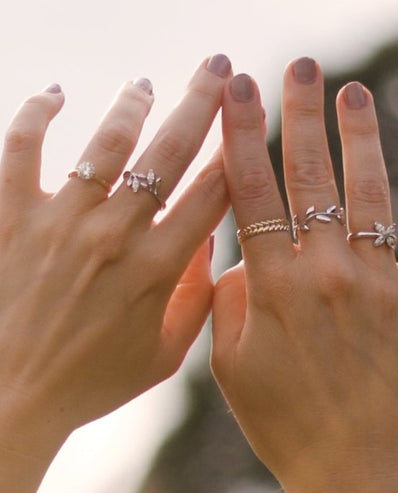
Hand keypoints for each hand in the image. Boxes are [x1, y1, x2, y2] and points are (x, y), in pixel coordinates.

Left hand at [0, 54, 230, 455]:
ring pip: (106, 145)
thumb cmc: (92, 382)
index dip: (236, 154)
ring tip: (146, 85)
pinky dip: (37, 115)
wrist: (8, 398)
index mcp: (158, 269)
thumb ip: (194, 298)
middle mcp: (115, 235)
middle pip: (168, 154)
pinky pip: (22, 148)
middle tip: (219, 67)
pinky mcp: (12, 217)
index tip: (251, 123)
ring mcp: (61, 222)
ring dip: (131, 107)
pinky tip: (55, 94)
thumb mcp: (163, 354)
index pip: (212, 195)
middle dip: (200, 104)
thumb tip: (206, 242)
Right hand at [211, 58, 397, 492]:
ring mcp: (378, 284)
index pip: (251, 192)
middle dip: (299, 115)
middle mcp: (325, 275)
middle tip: (298, 65)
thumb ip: (230, 302)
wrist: (356, 474)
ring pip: (366, 193)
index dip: (242, 136)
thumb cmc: (285, 426)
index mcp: (273, 289)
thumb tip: (242, 253)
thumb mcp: (231, 369)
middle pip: (308, 178)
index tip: (238, 91)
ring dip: (359, 136)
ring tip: (352, 91)